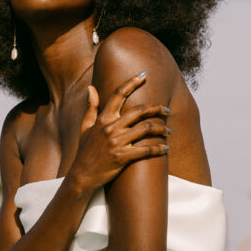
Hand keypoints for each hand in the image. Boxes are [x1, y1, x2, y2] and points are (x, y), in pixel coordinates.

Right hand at [67, 72, 168, 192]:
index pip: (118, 95)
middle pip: (138, 111)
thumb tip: (91, 88)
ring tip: (167, 131)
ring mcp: (117, 142)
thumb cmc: (85, 151)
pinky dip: (158, 149)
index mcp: (103, 119)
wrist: (82, 175)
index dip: (131, 82)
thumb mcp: (85, 127)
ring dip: (161, 129)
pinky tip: (165, 148)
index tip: (143, 75)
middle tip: (166, 109)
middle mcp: (110, 128)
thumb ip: (91, 107)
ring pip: (146, 129)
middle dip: (156, 108)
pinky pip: (145, 150)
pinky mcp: (122, 157)